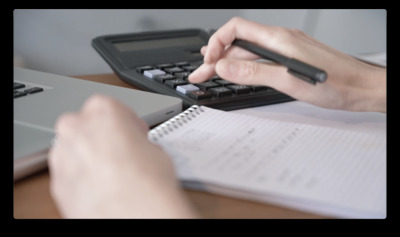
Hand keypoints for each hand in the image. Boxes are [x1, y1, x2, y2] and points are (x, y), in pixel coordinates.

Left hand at [48, 95, 197, 217]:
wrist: (132, 215)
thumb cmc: (146, 181)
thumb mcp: (156, 149)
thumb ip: (137, 142)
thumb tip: (136, 151)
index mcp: (102, 109)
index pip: (111, 108)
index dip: (126, 123)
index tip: (133, 133)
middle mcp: (76, 127)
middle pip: (85, 125)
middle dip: (100, 136)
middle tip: (121, 152)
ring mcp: (62, 155)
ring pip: (73, 149)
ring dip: (88, 157)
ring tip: (112, 174)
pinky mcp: (55, 182)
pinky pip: (69, 174)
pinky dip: (81, 178)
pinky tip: (101, 188)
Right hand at [189, 17, 385, 112]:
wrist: (363, 87)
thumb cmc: (336, 84)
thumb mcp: (287, 81)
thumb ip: (253, 72)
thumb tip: (224, 66)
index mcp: (278, 39)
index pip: (236, 29)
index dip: (217, 43)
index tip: (208, 62)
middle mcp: (280, 39)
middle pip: (239, 42)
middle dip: (216, 57)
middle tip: (200, 74)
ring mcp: (285, 48)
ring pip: (248, 51)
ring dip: (227, 62)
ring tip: (210, 73)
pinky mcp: (290, 58)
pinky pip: (260, 57)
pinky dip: (243, 64)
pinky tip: (236, 69)